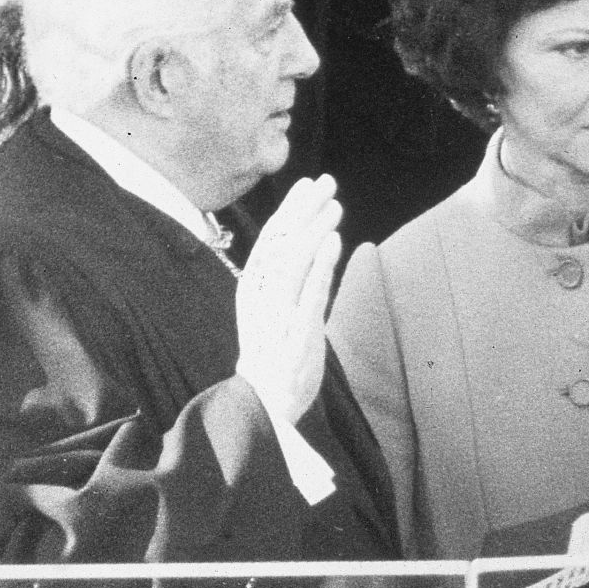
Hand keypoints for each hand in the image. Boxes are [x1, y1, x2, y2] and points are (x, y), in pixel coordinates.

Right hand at [235, 176, 343, 423]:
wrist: (263, 406)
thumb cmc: (276, 353)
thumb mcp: (276, 309)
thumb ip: (290, 277)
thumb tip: (307, 240)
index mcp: (253, 289)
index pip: (272, 240)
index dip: (290, 210)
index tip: (308, 183)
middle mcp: (260, 298)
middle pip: (281, 244)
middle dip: (304, 210)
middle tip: (326, 182)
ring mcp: (275, 316)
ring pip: (293, 263)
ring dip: (314, 231)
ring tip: (334, 206)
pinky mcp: (293, 335)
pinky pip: (308, 294)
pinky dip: (320, 266)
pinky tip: (334, 241)